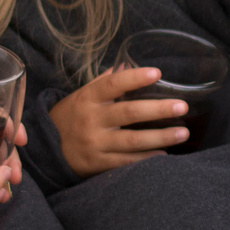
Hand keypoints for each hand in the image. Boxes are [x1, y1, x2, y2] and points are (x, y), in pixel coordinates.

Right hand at [51, 66, 191, 175]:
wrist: (47, 149)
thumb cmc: (71, 117)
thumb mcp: (82, 96)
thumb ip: (104, 82)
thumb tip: (126, 64)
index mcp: (88, 99)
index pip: (112, 85)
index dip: (134, 78)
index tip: (157, 73)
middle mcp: (91, 120)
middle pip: (129, 113)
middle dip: (158, 110)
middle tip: (181, 106)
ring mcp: (95, 144)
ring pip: (132, 141)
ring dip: (160, 137)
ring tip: (183, 133)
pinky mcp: (97, 164)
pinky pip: (126, 162)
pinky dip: (147, 159)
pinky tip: (164, 154)